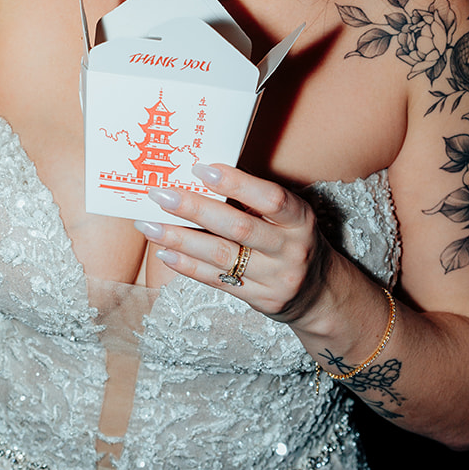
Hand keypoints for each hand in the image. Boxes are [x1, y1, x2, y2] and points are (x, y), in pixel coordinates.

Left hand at [134, 162, 332, 324]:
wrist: (319, 294)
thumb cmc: (293, 241)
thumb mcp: (289, 217)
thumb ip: (256, 201)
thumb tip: (202, 177)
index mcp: (300, 219)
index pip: (270, 199)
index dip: (236, 183)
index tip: (200, 169)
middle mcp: (291, 249)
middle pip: (238, 227)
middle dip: (195, 208)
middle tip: (161, 195)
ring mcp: (276, 278)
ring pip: (222, 256)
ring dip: (180, 238)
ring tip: (149, 225)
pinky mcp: (261, 300)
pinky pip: (218, 280)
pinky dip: (188, 265)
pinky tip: (165, 251)